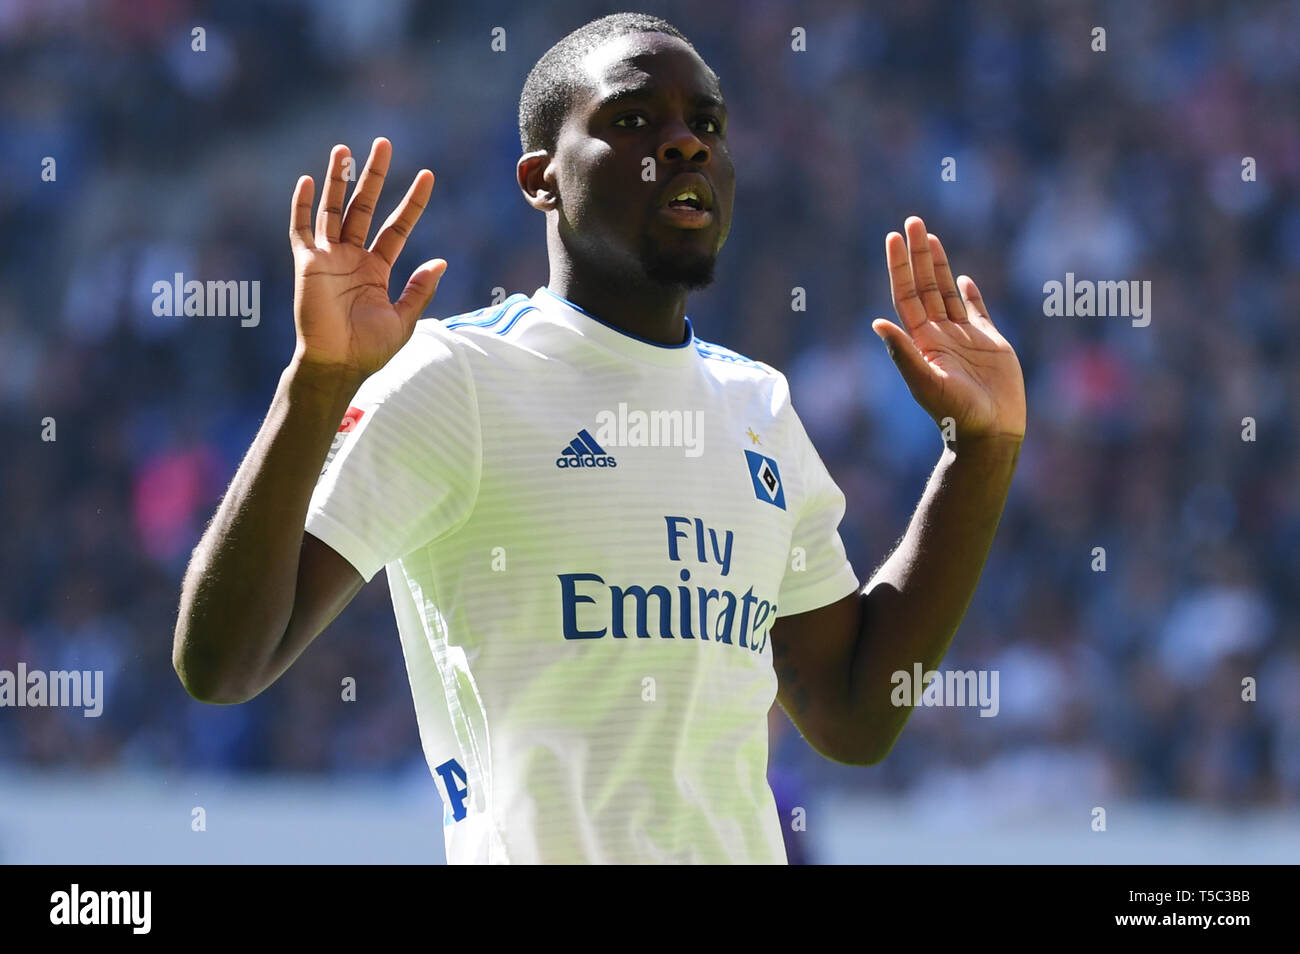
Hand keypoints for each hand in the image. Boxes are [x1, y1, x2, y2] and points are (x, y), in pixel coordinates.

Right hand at [288, 137, 445, 378]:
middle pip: (364, 207)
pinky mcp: (307, 263)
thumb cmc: (369, 349)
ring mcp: (328, 257)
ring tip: (345, 149)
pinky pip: (301, 230)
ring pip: (334, 209)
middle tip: (384, 143)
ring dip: (338, 180)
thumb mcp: (404, 318)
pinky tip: (308, 182)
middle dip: (374, 176)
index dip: (412, 203)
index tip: (427, 176)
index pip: (397, 227)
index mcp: (376, 268)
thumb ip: (420, 289)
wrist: (338, 365)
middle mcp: (352, 257)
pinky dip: (302, 207)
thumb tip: (442, 262)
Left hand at [873, 216, 1025, 441]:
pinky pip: (976, 311)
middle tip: (912, 221)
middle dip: (918, 255)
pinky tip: (961, 277)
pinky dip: (969, 293)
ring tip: (929, 237)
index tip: (894, 238)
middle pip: (924, 286)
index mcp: (922, 341)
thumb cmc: (956, 414)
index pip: (906, 296)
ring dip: (938, 265)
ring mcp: (964, 337)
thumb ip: (903, 353)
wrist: (991, 433)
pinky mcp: (990, 343)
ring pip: (947, 292)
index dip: (899, 267)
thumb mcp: (927, 383)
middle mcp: (939, 335)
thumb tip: (877, 322)